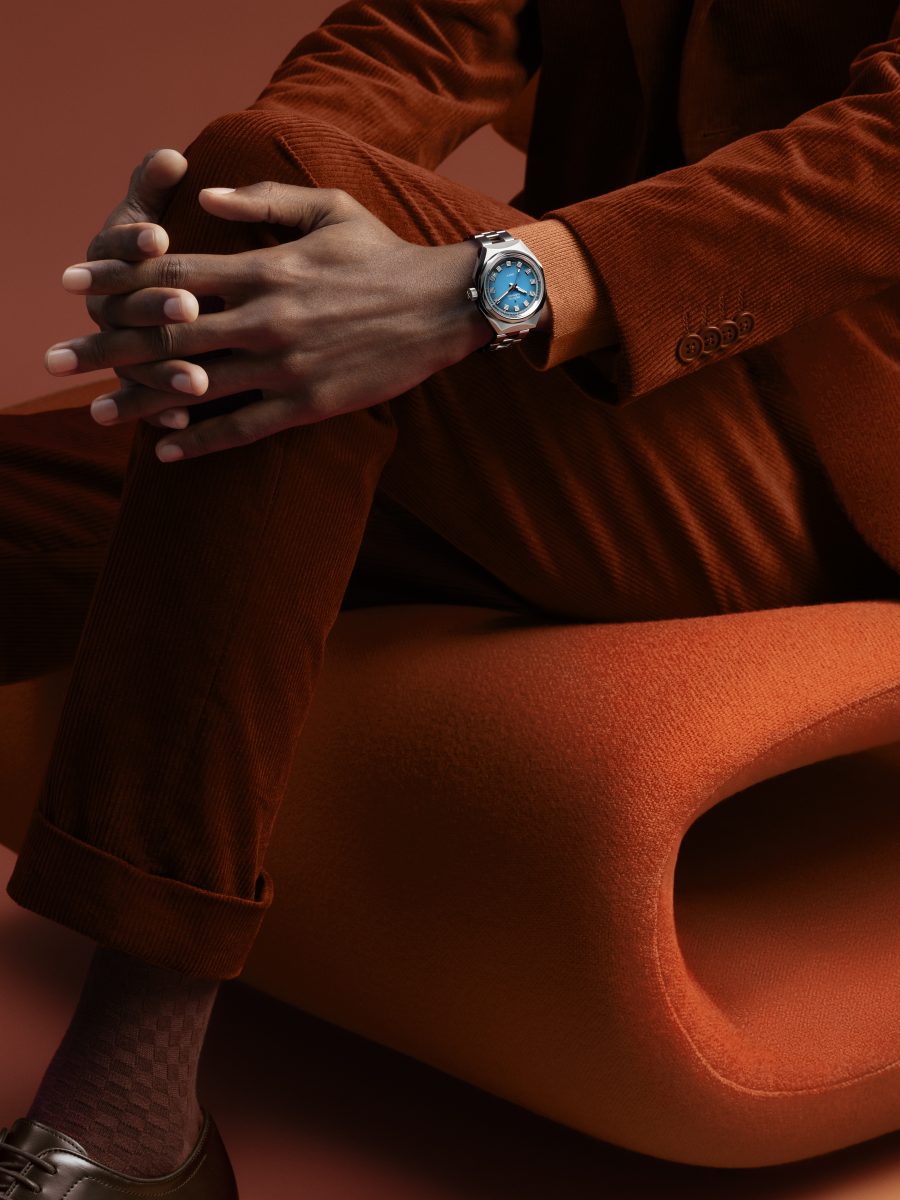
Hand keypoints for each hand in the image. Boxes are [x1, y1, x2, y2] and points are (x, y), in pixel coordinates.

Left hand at [46, 182, 491, 460]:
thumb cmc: (384, 252)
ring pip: (196, 388)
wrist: (444, 306)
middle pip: (166, 336)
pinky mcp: (308, 405)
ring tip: (96, 414)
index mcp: (264, 268)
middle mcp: (265, 318)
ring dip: (140, 402)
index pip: (171, 275)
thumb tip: (202, 197)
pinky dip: (201, 441)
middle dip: (105, 348)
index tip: (72, 282)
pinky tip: (166, 451)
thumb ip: (262, 202)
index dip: (115, 278)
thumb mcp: (327, 208)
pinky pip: (242, 428)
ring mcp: (285, 366)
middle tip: (56, 362)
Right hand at [75, 147, 206, 428]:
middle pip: (126, 311)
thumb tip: (169, 157)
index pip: (114, 249)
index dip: (131, 242)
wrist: (159, 294)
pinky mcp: (142, 382)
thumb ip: (154, 183)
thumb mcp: (154, 206)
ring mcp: (125, 348)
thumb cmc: (157, 240)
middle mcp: (110, 307)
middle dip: (154, 309)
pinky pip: (148, 402)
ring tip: (196, 379)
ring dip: (163, 373)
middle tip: (188, 305)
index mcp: (109, 259)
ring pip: (138, 363)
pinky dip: (164, 412)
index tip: (159, 236)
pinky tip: (185, 422)